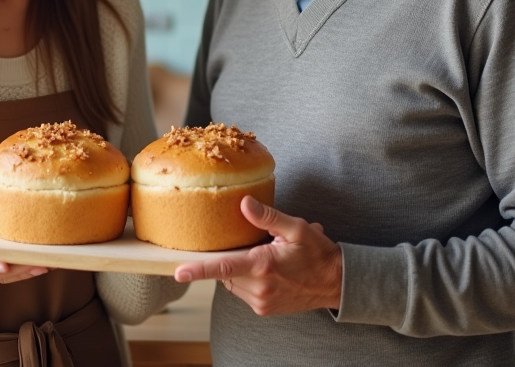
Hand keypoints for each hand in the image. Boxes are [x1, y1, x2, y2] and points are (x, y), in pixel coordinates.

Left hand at [173, 196, 342, 316]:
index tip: (178, 271)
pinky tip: (269, 271)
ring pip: (233, 282)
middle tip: (256, 245)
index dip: (198, 270)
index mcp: (263, 266)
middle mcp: (259, 288)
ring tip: (267, 259)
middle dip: (233, 257)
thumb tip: (244, 203)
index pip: (223, 268)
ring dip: (240, 270)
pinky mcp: (264, 310)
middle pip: (225, 272)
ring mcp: (261, 302)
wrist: (336, 284)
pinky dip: (248, 280)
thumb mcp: (297, 228)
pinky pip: (243, 292)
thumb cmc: (318, 254)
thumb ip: (268, 217)